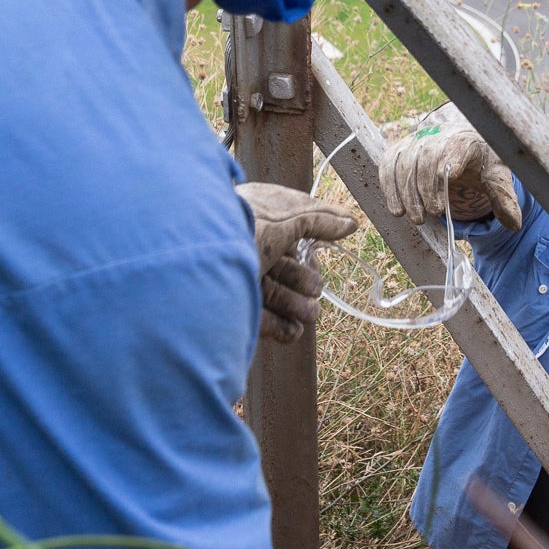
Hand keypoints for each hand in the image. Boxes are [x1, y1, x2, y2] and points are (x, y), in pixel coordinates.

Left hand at [236, 182, 359, 343]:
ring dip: (297, 305)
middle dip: (304, 279)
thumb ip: (319, 221)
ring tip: (309, 313)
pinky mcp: (231, 310)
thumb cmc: (241, 229)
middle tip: (315, 287)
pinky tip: (294, 330)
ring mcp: (235, 280)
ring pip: (274, 294)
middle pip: (284, 265)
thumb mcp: (286, 218)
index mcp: (252, 219)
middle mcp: (243, 248)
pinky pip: (261, 320)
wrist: (198, 262)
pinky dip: (281, 326)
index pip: (288, 227)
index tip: (332, 245)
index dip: (312, 237)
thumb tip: (350, 223)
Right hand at [380, 105, 521, 231]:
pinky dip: (390, 187)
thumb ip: (503, 198)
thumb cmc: (480, 160)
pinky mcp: (400, 148)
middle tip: (430, 215)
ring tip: (415, 218)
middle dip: (425, 188)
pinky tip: (397, 209)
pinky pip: (389, 164)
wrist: (462, 139)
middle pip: (426, 157)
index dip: (449, 163)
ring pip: (404, 161)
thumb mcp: (496, 175)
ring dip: (406, 192)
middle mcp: (438, 135)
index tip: (448, 183)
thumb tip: (514, 224)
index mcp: (466, 139)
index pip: (456, 147)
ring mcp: (416, 140)